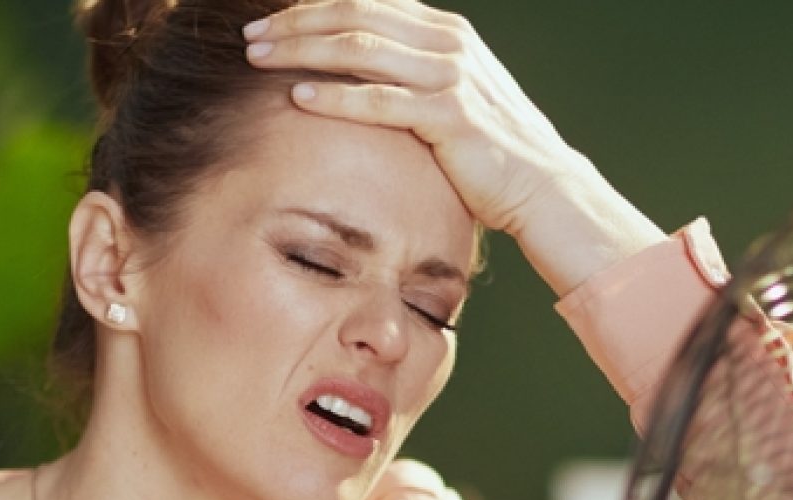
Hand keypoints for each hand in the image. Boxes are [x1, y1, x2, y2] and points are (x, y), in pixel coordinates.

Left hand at [244, 0, 661, 293]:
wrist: (542, 188)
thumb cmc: (486, 152)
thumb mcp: (449, 97)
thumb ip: (409, 74)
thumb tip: (356, 70)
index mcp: (445, 31)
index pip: (366, 2)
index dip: (313, 6)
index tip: (270, 19)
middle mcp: (448, 43)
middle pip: (355, 15)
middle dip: (296, 22)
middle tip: (249, 36)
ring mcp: (451, 76)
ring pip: (360, 48)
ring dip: (303, 49)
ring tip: (258, 58)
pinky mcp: (451, 116)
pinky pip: (380, 100)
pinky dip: (335, 96)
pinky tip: (298, 97)